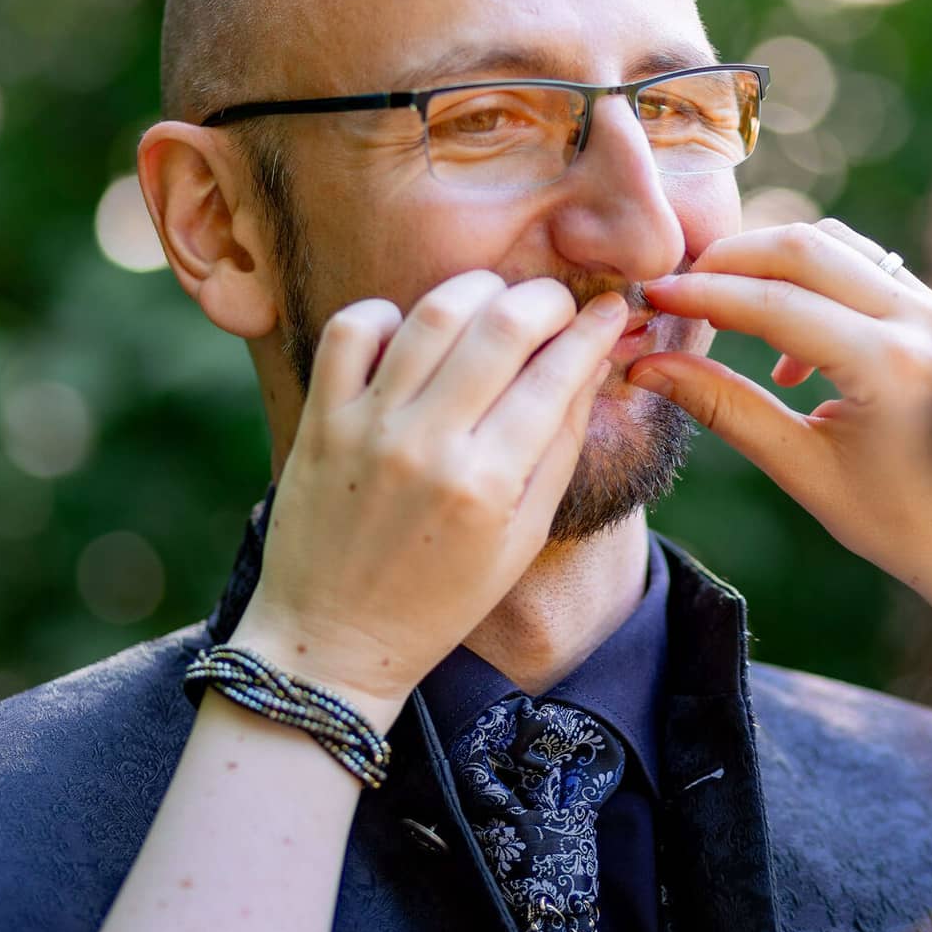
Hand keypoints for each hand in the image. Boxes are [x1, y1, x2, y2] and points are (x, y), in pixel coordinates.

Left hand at [232, 271, 628, 723]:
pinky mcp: (321, 419)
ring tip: (494, 304)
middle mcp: (428, 446)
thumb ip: (558, 448)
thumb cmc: (441, 597)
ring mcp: (368, 427)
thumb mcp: (521, 537)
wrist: (334, 639)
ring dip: (477, 291)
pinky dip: (390, 312)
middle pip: (503, 323)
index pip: (557, 373)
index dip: (594, 328)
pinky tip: (412, 333)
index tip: (611, 309)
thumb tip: (590, 364)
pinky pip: (354, 328)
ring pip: (433, 311)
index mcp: (489, 484)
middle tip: (555, 304)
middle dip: (545, 297)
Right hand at [629, 219, 931, 622]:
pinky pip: (871, 270)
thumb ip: (723, 406)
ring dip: (774, 265)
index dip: (705, 294)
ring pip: (841, 247)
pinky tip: (792, 349)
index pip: (778, 303)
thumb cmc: (894, 523)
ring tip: (725, 305)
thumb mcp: (800, 467)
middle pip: (808, 249)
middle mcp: (930, 325)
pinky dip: (818, 284)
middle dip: (733, 260)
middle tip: (682, 284)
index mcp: (893, 370)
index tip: (655, 293)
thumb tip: (647, 365)